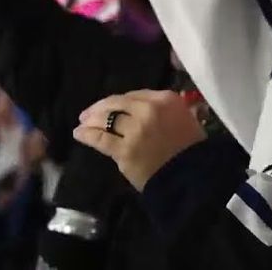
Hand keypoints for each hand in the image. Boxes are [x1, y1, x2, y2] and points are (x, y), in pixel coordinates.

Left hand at [73, 90, 206, 190]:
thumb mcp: (186, 119)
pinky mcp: (124, 149)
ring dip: (91, 120)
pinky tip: (79, 134)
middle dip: (100, 107)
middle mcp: (148, 110)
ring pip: (106, 119)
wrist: (192, 177)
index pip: (135, 95)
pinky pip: (101, 139)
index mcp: (166, 99)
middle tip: (89, 112)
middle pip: (117, 103)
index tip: (111, 105)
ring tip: (82, 122)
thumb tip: (146, 108)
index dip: (119, 101)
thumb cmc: (192, 149)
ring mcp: (135, 130)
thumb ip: (166, 110)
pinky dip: (88, 135)